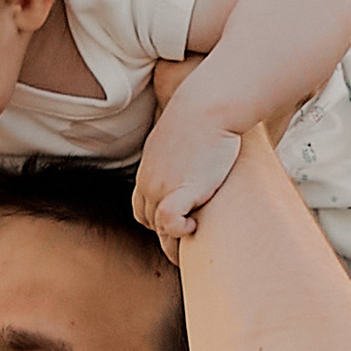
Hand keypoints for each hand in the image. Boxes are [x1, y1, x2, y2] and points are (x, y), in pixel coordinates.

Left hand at [133, 84, 242, 254]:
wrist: (208, 105)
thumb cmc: (204, 115)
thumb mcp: (184, 134)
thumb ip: (184, 149)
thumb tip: (201, 150)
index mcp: (148, 171)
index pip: (142, 208)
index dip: (159, 220)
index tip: (182, 224)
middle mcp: (148, 182)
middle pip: (149, 221)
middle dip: (168, 234)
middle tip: (191, 242)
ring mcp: (160, 188)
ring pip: (159, 228)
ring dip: (175, 240)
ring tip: (194, 245)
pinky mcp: (179, 192)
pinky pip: (168, 223)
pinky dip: (179, 230)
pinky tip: (195, 225)